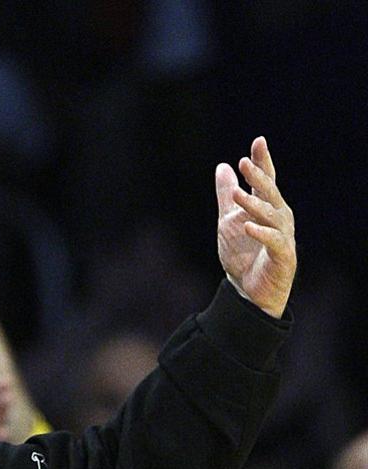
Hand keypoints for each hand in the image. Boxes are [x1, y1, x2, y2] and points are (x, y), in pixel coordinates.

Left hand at [215, 136, 295, 317]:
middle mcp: (279, 218)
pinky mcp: (282, 256)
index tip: (258, 141)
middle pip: (270, 194)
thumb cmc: (242, 253)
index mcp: (267, 207)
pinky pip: (273, 241)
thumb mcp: (228, 219)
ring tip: (237, 196)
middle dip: (259, 178)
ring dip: (254, 205)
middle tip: (245, 163)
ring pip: (271, 216)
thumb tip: (223, 166)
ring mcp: (282, 236)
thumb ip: (227, 194)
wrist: (247, 290)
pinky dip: (261, 233)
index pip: (266, 180)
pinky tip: (248, 227)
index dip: (263, 161)